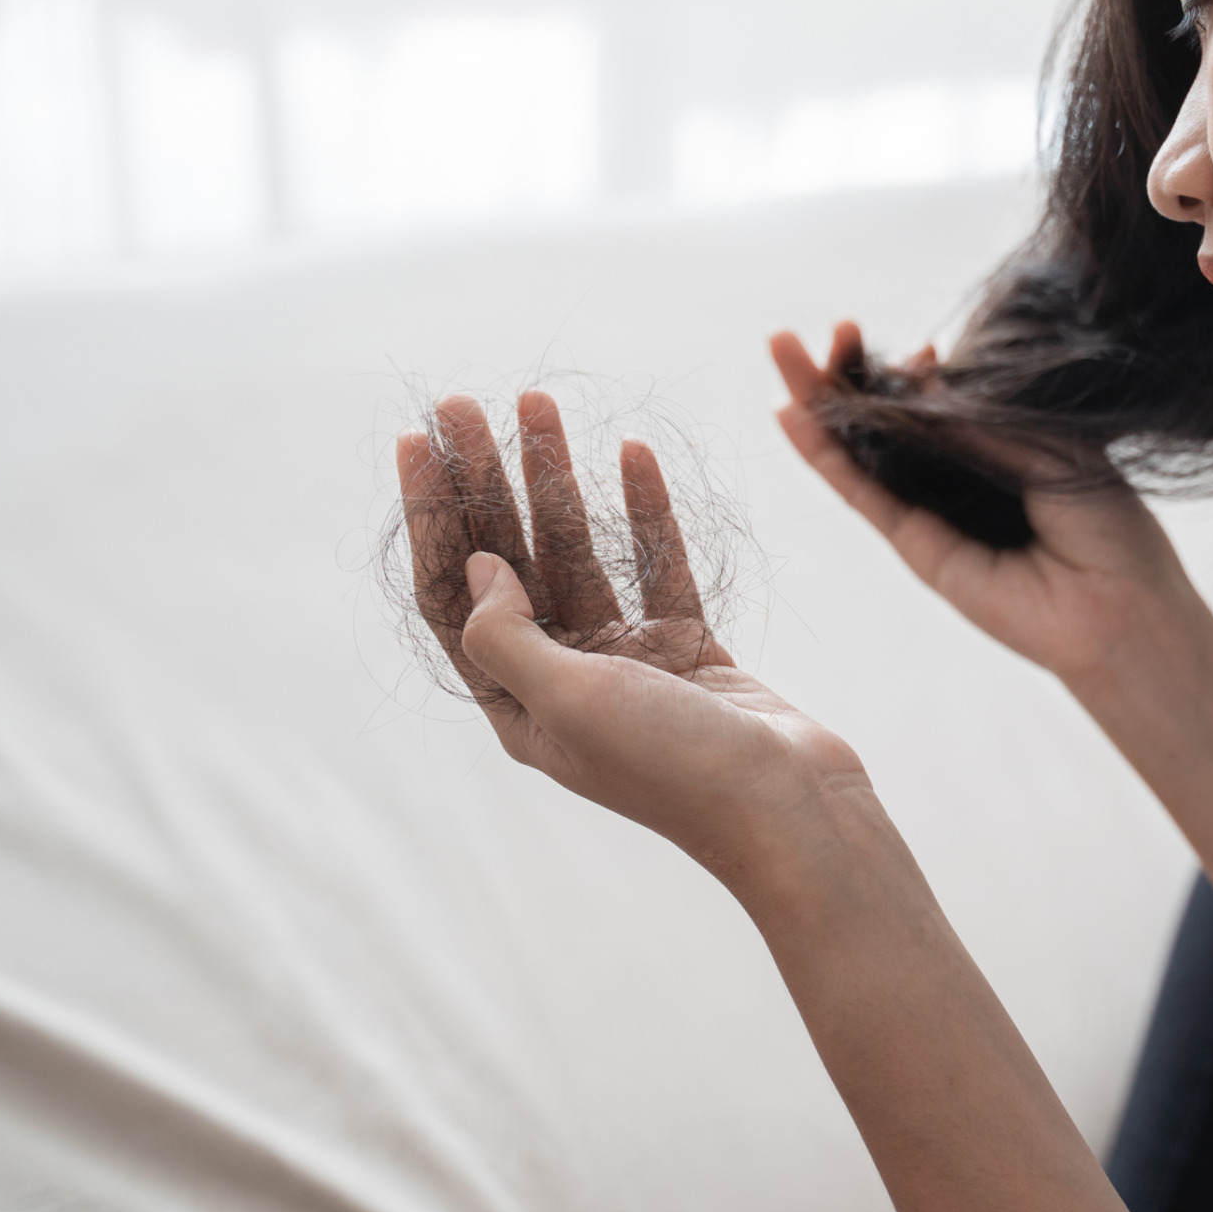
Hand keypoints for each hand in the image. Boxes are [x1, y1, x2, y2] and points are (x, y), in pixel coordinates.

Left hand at [398, 391, 862, 884]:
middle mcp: (564, 681)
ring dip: (557, 479)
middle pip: (507, 562)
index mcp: (519, 706)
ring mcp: (628, 663)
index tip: (422, 441)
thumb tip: (479, 568)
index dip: (432, 518)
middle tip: (464, 403)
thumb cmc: (674, 767)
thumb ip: (510, 635)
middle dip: (486, 481)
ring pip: (578, 552)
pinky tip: (630, 454)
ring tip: (540, 405)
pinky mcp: (687, 648)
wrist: (790, 808)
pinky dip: (642, 511)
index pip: (453, 596)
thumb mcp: (569, 701)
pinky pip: (654, 565)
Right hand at [770, 324, 1210, 690]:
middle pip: (888, 418)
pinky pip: (863, 494)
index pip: (940, 401)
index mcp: (1002, 450)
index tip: (917, 344)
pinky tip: (791, 416)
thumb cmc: (1110, 528)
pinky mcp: (916, 548)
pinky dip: (825, 455)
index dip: (913, 371)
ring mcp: (934, 513)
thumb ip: (983, 416)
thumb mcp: (1055, 446)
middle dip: (849, 373)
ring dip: (821, 399)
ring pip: (863, 448)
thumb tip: (922, 377)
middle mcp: (961, 480)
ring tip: (781, 349)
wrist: (1123, 609)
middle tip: (820, 332)